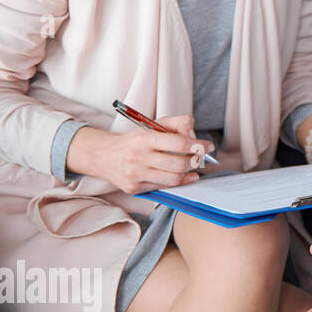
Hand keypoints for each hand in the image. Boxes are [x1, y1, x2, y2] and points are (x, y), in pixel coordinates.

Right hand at [67, 114, 212, 193]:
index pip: (179, 143)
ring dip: (189, 173)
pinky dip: (179, 182)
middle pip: (179, 164)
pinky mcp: (133, 188)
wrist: (103, 155)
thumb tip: (195, 136)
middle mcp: (137, 157)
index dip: (198, 146)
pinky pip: (163, 187)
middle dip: (196, 161)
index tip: (209, 147)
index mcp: (144, 138)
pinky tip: (185, 176)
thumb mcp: (153, 124)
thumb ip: (178, 123)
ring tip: (195, 167)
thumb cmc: (135, 140)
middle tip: (201, 158)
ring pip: (173, 179)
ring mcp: (134, 175)